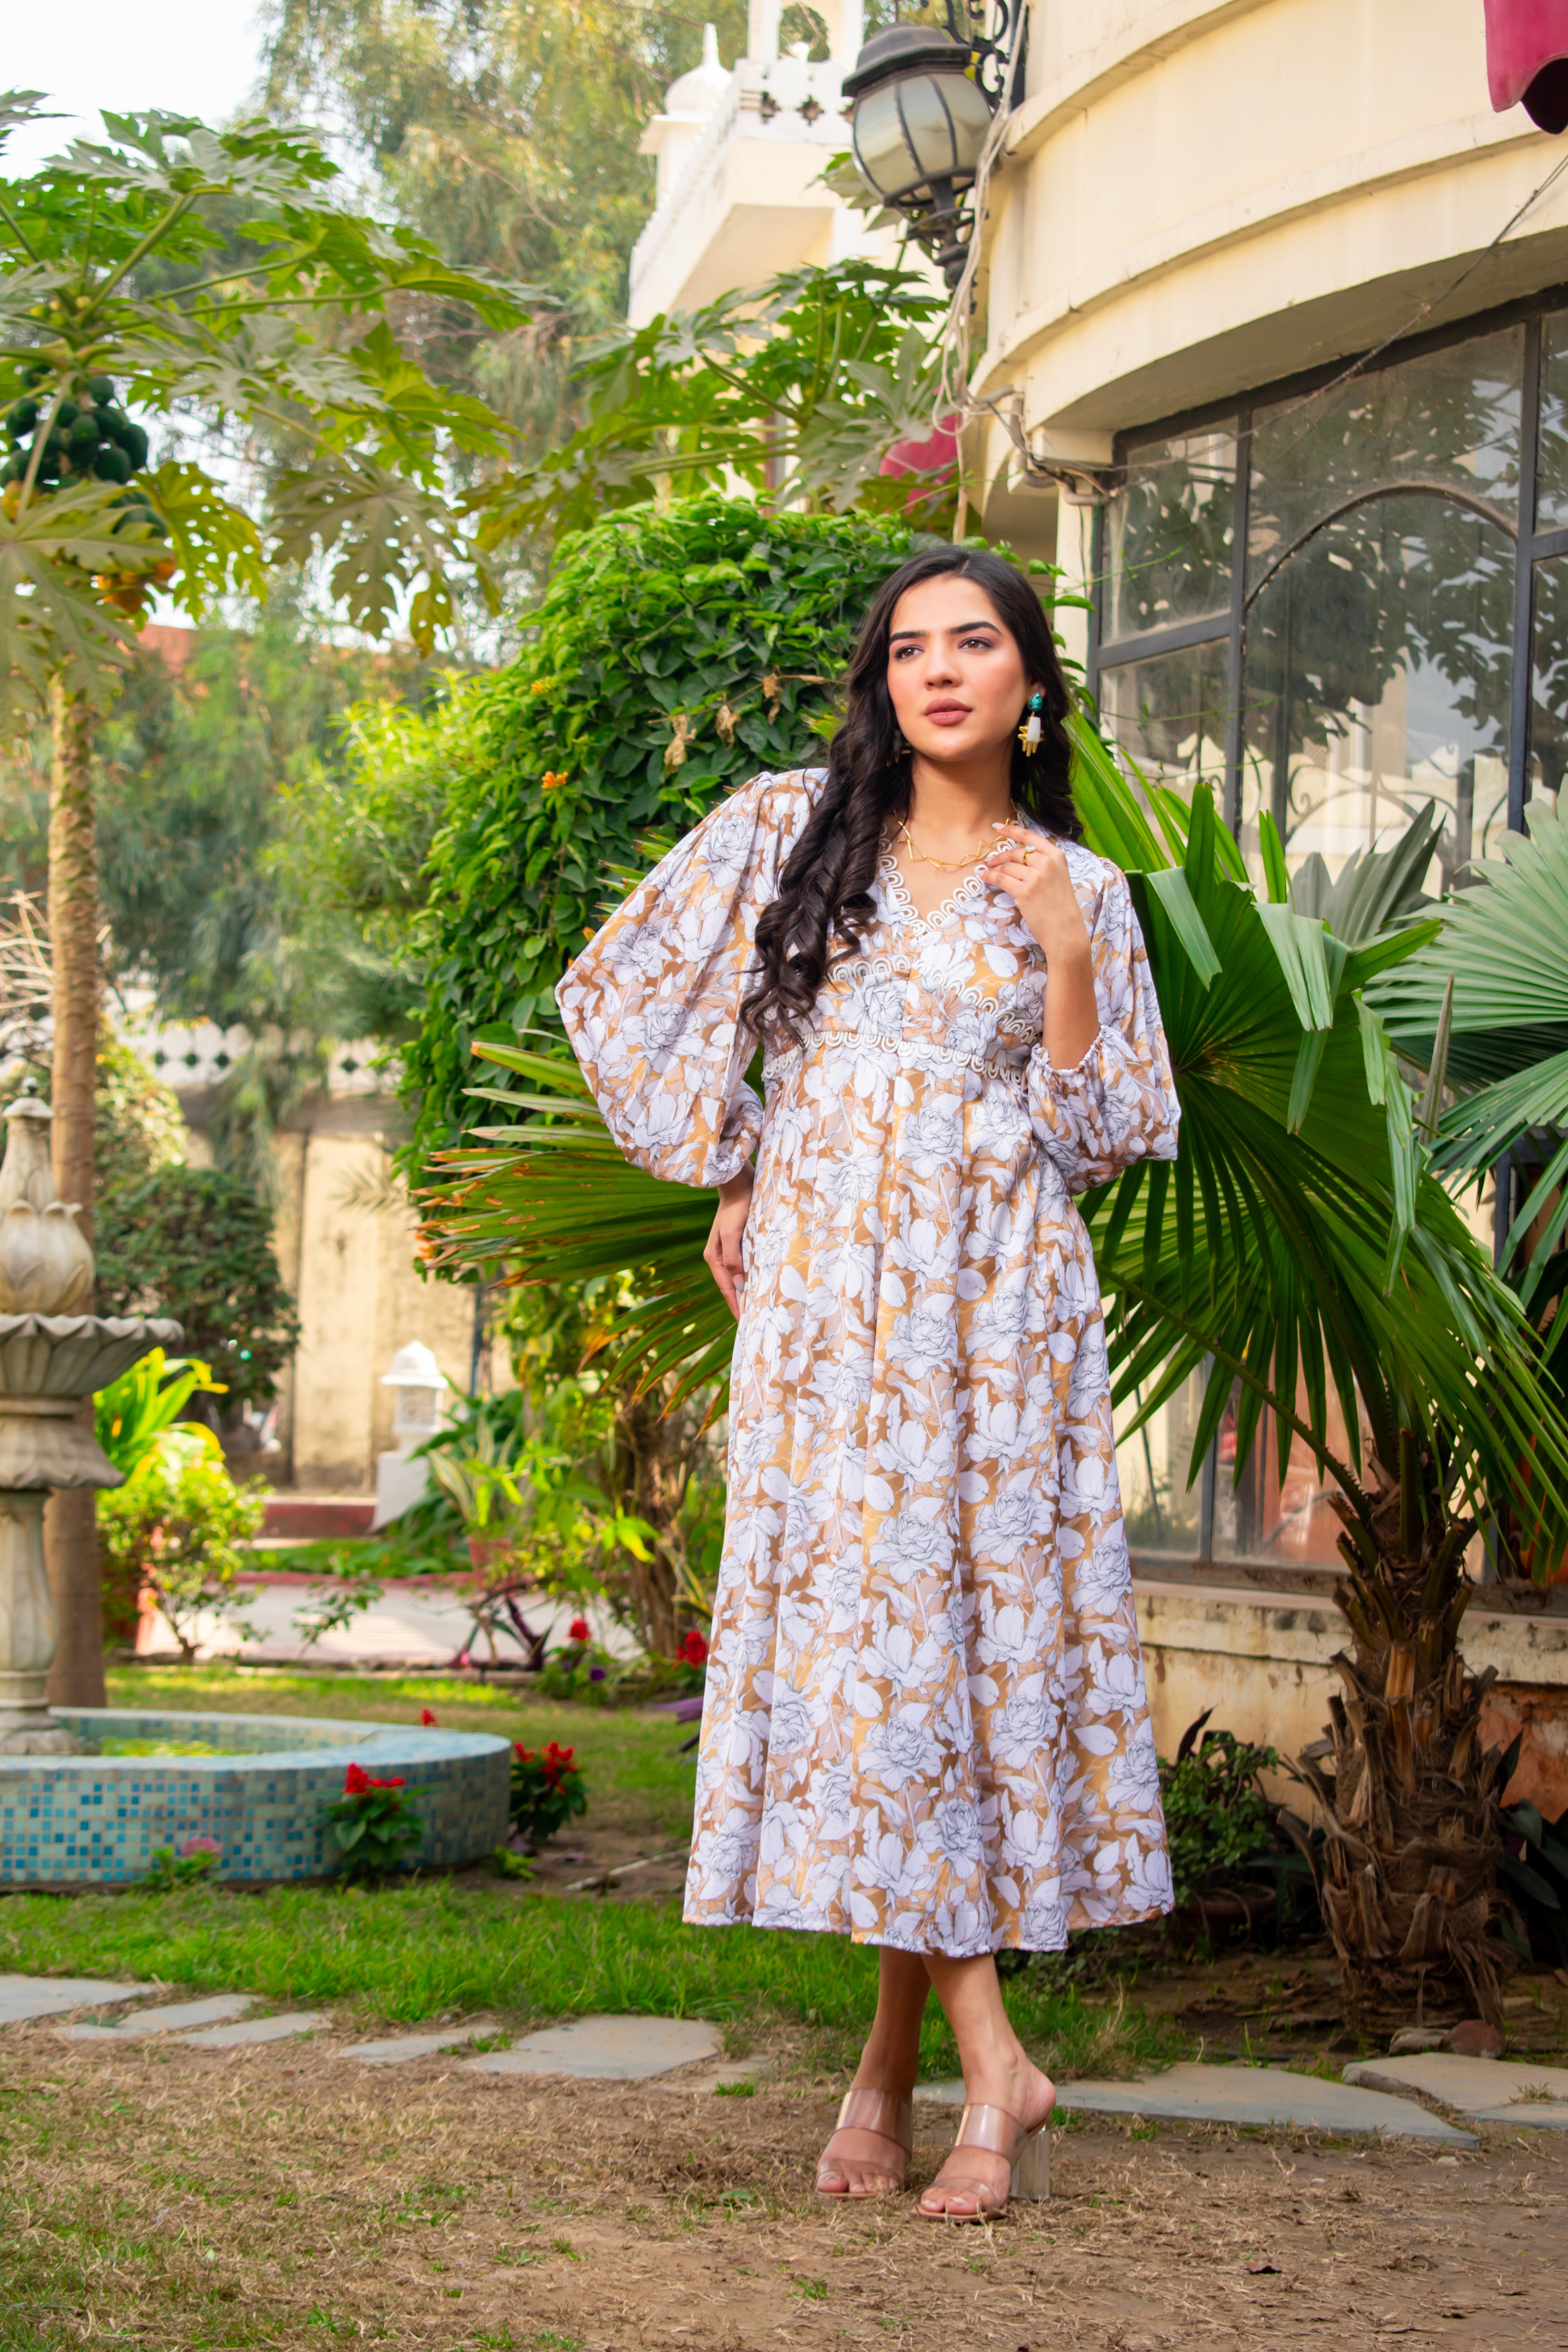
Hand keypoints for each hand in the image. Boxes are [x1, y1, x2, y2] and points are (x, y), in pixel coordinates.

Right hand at [704, 1165, 753, 1318]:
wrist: (739, 1184)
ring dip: (748, 1291)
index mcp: (714, 1257)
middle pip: (731, 1286)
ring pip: (739, 1277)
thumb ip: (733, 1258)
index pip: (726, 1288)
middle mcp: (720, 1257)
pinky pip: (746, 1266)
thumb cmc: (735, 1208)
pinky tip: (762, 1283)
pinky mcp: (741, 1244)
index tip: (745, 1323)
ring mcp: (731, 1251)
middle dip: (741, 1303)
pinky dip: (753, 1277)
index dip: (735, 1306)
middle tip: (754, 1322)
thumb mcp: (732, 1233)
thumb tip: (738, 1285)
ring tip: (759, 1307)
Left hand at [981, 827, 1088, 960]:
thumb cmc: (1061, 907)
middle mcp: (1046, 863)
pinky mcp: (1024, 891)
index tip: (998, 827)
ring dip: (994, 868)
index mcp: (1057, 856)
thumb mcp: (1058, 877)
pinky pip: (1000, 879)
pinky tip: (984, 877)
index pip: (1031, 837)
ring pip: (1006, 866)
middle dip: (1000, 856)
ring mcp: (1035, 877)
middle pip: (1015, 852)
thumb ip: (1044, 864)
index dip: (1012, 830)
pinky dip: (989, 877)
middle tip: (990, 861)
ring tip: (987, 871)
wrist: (1065, 931)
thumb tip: (1021, 855)